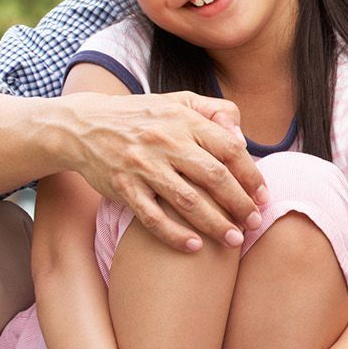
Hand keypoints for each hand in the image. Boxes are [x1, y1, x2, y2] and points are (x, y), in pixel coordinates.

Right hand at [57, 90, 263, 251]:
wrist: (83, 126)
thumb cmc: (142, 116)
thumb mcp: (179, 101)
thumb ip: (215, 112)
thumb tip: (243, 138)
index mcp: (184, 120)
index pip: (230, 149)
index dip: (251, 175)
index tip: (263, 196)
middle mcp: (166, 142)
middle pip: (214, 177)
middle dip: (240, 203)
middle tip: (254, 223)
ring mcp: (143, 166)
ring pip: (187, 201)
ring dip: (215, 224)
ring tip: (234, 239)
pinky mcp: (122, 187)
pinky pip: (152, 217)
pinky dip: (173, 234)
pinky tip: (194, 247)